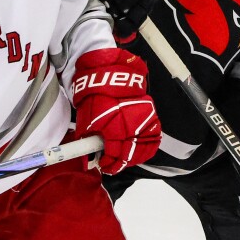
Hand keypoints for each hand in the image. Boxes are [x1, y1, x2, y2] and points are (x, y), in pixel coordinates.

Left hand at [72, 48, 160, 173]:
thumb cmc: (95, 96)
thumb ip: (88, 139)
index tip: (102, 165)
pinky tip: (138, 150)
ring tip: (125, 159)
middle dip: (120, 163)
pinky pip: (154, 137)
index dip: (108, 164)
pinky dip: (147, 147)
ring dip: (135, 157)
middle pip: (131, 155)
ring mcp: (145, 121)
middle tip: (112, 165)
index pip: (115, 155)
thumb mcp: (86, 119)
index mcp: (115, 128)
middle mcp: (133, 127)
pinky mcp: (152, 115)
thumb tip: (88, 155)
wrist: (110, 74)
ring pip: (145, 148)